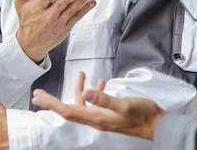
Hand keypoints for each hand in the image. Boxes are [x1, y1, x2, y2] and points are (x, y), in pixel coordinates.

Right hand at [14, 0, 95, 62]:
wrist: (30, 45)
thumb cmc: (27, 22)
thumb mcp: (21, 4)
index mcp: (36, 9)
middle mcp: (48, 16)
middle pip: (61, 4)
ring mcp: (58, 23)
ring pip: (71, 10)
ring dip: (81, 0)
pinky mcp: (66, 28)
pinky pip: (76, 17)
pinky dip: (85, 10)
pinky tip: (91, 2)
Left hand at [31, 72, 165, 140]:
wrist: (157, 124)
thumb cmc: (142, 114)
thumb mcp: (124, 105)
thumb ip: (105, 99)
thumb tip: (86, 92)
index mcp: (97, 118)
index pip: (68, 111)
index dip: (52, 104)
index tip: (39, 98)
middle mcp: (96, 119)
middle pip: (69, 110)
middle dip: (53, 102)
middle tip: (38, 94)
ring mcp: (103, 117)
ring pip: (83, 104)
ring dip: (77, 89)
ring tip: (80, 73)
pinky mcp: (110, 113)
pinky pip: (96, 102)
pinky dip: (93, 92)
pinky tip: (99, 82)